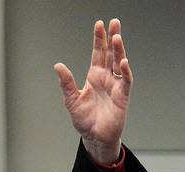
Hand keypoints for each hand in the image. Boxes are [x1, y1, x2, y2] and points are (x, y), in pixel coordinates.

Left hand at [54, 18, 131, 163]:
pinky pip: (126, 81)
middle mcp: (107, 78)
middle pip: (111, 54)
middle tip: (114, 22)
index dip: (99, 39)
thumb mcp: (71, 100)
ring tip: (117, 37)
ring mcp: (116, 86)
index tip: (99, 25)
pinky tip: (122, 61)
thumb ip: (66, 83)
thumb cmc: (84, 120)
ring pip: (119, 63)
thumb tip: (58, 66)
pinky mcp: (123, 96)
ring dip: (119, 50)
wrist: (94, 137)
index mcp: (94, 76)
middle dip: (112, 38)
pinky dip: (125, 71)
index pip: (98, 53)